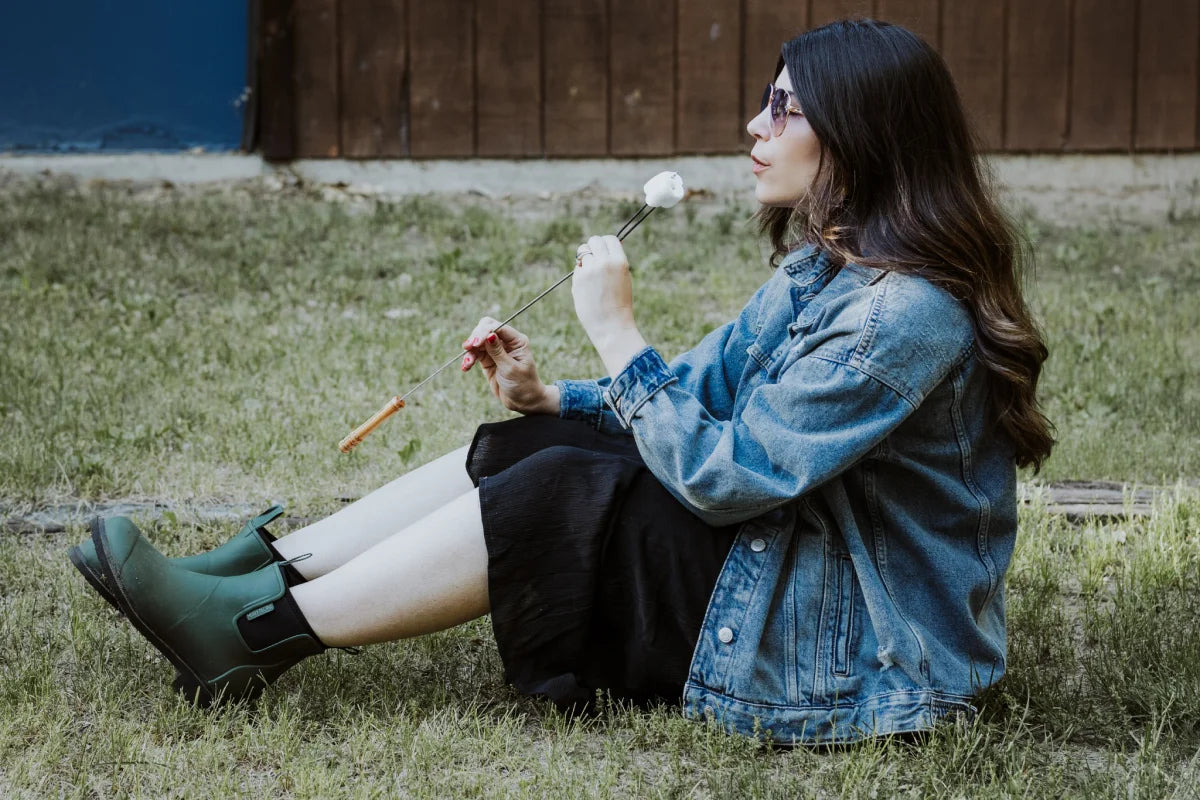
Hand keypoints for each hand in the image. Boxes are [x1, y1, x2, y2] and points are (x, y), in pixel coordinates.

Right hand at [461, 317, 559, 414]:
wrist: (523, 402)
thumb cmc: (523, 385)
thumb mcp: (510, 369)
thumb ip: (498, 352)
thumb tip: (489, 335)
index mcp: (517, 340)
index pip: (497, 327)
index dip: (484, 332)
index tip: (475, 343)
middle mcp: (506, 342)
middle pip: (485, 329)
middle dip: (475, 337)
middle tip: (467, 347)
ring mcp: (496, 350)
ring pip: (477, 342)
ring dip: (470, 351)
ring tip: (467, 364)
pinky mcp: (488, 360)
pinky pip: (475, 354)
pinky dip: (469, 359)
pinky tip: (465, 367)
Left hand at [572, 235, 648, 376]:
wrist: (611, 325)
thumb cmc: (619, 303)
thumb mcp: (623, 278)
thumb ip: (613, 262)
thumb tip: (602, 247)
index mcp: (620, 261)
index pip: (610, 239)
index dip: (606, 244)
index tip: (604, 251)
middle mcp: (604, 262)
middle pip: (594, 241)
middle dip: (592, 247)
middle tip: (594, 259)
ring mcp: (589, 270)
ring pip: (582, 253)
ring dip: (585, 259)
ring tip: (592, 276)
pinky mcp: (578, 279)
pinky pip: (577, 269)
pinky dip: (580, 274)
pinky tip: (587, 288)